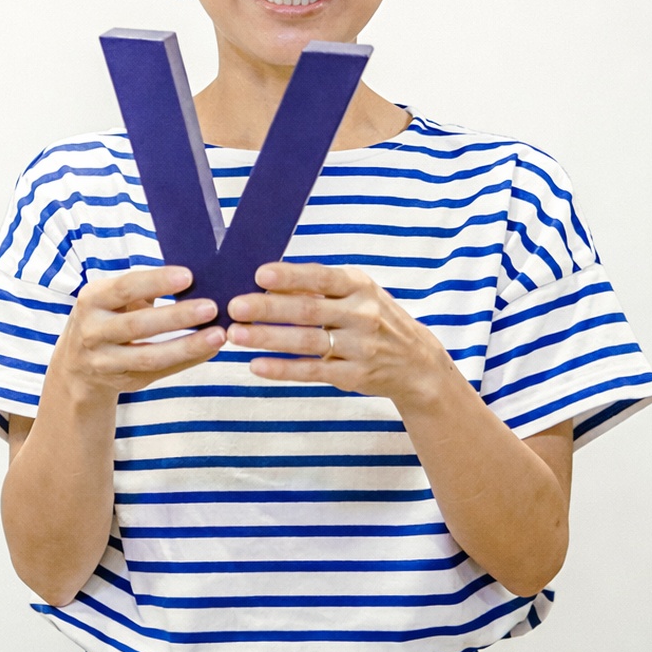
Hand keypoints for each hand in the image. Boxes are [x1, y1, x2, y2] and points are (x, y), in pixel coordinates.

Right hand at [51, 265, 225, 396]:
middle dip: (177, 317)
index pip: (125, 288)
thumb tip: (193, 277)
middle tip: (212, 307)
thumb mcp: (112, 297)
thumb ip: (144, 287)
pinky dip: (187, 361)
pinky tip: (209, 350)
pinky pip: (159, 372)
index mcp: (92, 300)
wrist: (77, 362)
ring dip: (187, 346)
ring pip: (150, 356)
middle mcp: (93, 331)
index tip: (189, 276)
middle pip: (139, 325)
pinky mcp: (123, 381)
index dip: (156, 282)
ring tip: (218, 335)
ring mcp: (105, 361)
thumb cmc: (107, 315)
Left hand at [225, 262, 445, 403]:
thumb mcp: (357, 293)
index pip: (322, 278)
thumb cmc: (374, 318)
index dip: (291, 277)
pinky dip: (283, 369)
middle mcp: (362, 315)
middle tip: (235, 306)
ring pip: (307, 342)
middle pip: (309, 311)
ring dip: (267, 338)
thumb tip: (267, 282)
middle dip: (268, 308)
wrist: (416, 362)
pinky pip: (312, 372)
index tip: (259, 274)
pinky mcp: (353, 376)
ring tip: (236, 335)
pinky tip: (256, 365)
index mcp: (360, 286)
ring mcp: (359, 348)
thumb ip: (318, 288)